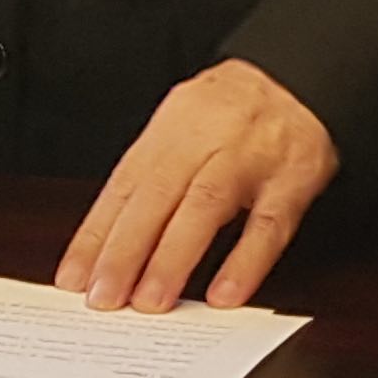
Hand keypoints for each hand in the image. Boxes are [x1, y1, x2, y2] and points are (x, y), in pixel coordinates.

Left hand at [58, 60, 336, 312]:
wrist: (303, 74)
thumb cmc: (233, 111)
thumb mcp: (185, 125)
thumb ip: (152, 177)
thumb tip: (105, 246)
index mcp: (173, 126)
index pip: (125, 183)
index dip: (96, 233)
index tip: (74, 278)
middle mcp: (207, 138)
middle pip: (158, 194)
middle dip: (126, 250)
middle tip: (104, 297)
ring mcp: (251, 156)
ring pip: (205, 205)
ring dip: (173, 257)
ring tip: (151, 302)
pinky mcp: (294, 178)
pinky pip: (269, 222)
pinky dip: (245, 260)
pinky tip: (225, 293)